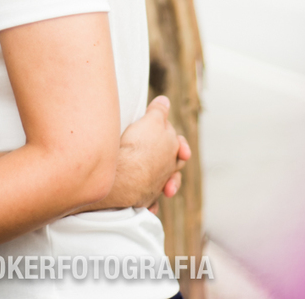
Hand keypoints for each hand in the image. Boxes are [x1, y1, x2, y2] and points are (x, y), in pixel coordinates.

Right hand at [82, 95, 188, 212]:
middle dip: (174, 164)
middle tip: (174, 160)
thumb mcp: (150, 122)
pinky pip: (149, 202)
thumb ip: (159, 112)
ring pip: (163, 185)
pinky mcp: (141, 201)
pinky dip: (150, 203)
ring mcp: (155, 187)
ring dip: (165, 185)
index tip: (180, 145)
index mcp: (172, 153)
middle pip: (174, 167)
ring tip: (164, 186)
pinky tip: (150, 205)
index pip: (179, 146)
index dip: (180, 142)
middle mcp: (167, 172)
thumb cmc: (138, 147)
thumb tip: (165, 100)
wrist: (124, 175)